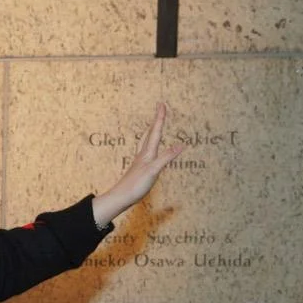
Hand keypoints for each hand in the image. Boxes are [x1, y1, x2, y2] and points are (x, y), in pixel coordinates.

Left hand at [91, 102, 184, 225]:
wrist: (120, 198)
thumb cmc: (136, 185)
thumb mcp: (154, 170)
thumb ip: (167, 157)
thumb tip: (181, 145)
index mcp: (147, 153)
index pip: (155, 132)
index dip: (159, 118)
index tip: (162, 104)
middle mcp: (143, 155)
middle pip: (150, 133)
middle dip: (156, 121)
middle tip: (160, 109)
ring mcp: (140, 161)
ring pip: (146, 142)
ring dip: (152, 131)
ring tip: (154, 125)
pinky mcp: (139, 169)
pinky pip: (146, 152)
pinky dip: (150, 145)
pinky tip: (149, 150)